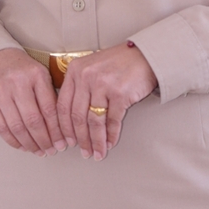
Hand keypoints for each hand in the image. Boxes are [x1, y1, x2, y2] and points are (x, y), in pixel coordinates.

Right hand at [0, 48, 66, 156]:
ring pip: (17, 127)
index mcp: (37, 75)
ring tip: (39, 152)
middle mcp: (18, 83)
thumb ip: (50, 95)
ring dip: (30, 144)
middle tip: (52, 151)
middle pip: (34, 120)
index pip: (50, 108)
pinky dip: (13, 141)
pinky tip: (23, 146)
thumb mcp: (40, 74)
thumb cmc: (23, 70)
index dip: (57, 130)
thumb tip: (63, 128)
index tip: (63, 143)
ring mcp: (1, 92)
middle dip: (44, 140)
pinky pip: (2, 128)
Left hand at [56, 43, 157, 160]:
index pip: (62, 105)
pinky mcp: (120, 93)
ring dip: (96, 141)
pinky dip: (111, 135)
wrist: (145, 56)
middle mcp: (86, 76)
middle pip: (77, 116)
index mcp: (75, 70)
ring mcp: (103, 84)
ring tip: (97, 153)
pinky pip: (112, 121)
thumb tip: (71, 120)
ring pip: (94, 121)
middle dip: (80, 139)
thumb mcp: (91, 68)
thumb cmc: (118, 63)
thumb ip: (79, 86)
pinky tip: (110, 143)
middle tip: (84, 152)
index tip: (67, 141)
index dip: (64, 128)